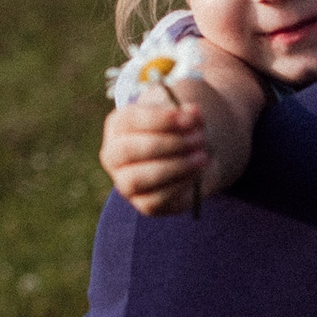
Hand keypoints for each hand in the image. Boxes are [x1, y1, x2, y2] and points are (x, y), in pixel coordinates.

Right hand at [102, 88, 213, 218]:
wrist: (193, 154)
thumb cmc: (182, 128)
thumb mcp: (183, 114)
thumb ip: (187, 112)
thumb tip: (193, 114)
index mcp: (118, 125)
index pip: (129, 120)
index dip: (160, 119)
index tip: (189, 118)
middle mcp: (114, 154)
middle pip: (128, 150)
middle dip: (168, 144)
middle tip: (199, 138)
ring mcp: (125, 182)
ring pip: (136, 179)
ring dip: (174, 166)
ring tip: (202, 156)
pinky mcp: (144, 204)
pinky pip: (155, 200)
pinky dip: (179, 185)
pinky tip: (197, 172)